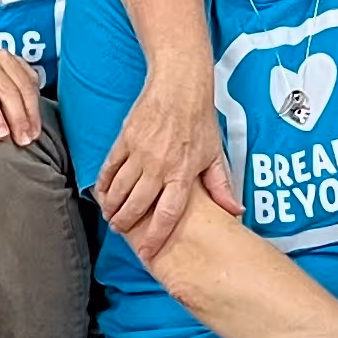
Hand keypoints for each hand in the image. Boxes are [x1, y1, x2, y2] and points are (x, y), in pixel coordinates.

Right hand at [96, 70, 241, 261]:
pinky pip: (109, 168)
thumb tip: (234, 212)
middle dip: (126, 224)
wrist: (179, 85)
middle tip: (122, 231)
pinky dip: (103, 184)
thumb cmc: (199, 119)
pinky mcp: (125, 140)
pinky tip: (103, 193)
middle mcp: (159, 166)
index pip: (167, 214)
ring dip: (112, 207)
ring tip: (111, 217)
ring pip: (119, 190)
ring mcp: (139, 153)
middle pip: (136, 206)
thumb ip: (221, 187)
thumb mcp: (214, 155)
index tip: (148, 252)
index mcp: (183, 173)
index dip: (156, 237)